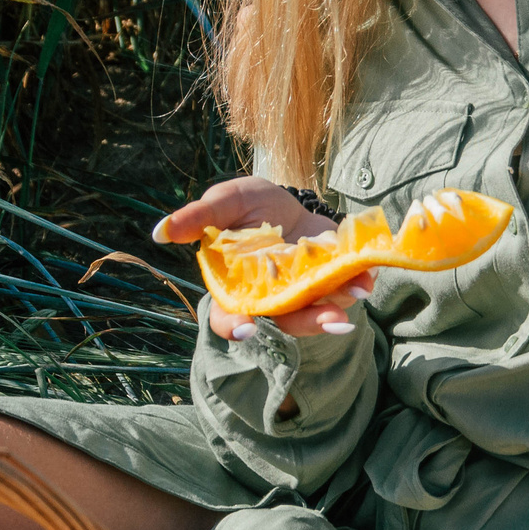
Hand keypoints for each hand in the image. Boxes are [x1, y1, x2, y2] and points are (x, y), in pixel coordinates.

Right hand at [152, 177, 377, 341]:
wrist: (287, 202)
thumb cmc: (248, 208)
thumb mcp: (225, 202)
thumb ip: (199, 217)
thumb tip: (161, 230)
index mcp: (235, 287)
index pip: (226, 317)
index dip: (234, 326)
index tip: (247, 328)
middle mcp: (270, 298)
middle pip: (285, 321)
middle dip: (309, 322)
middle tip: (332, 321)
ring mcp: (303, 293)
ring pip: (319, 310)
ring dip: (340, 305)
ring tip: (357, 292)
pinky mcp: (331, 281)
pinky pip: (344, 288)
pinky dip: (358, 282)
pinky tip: (366, 277)